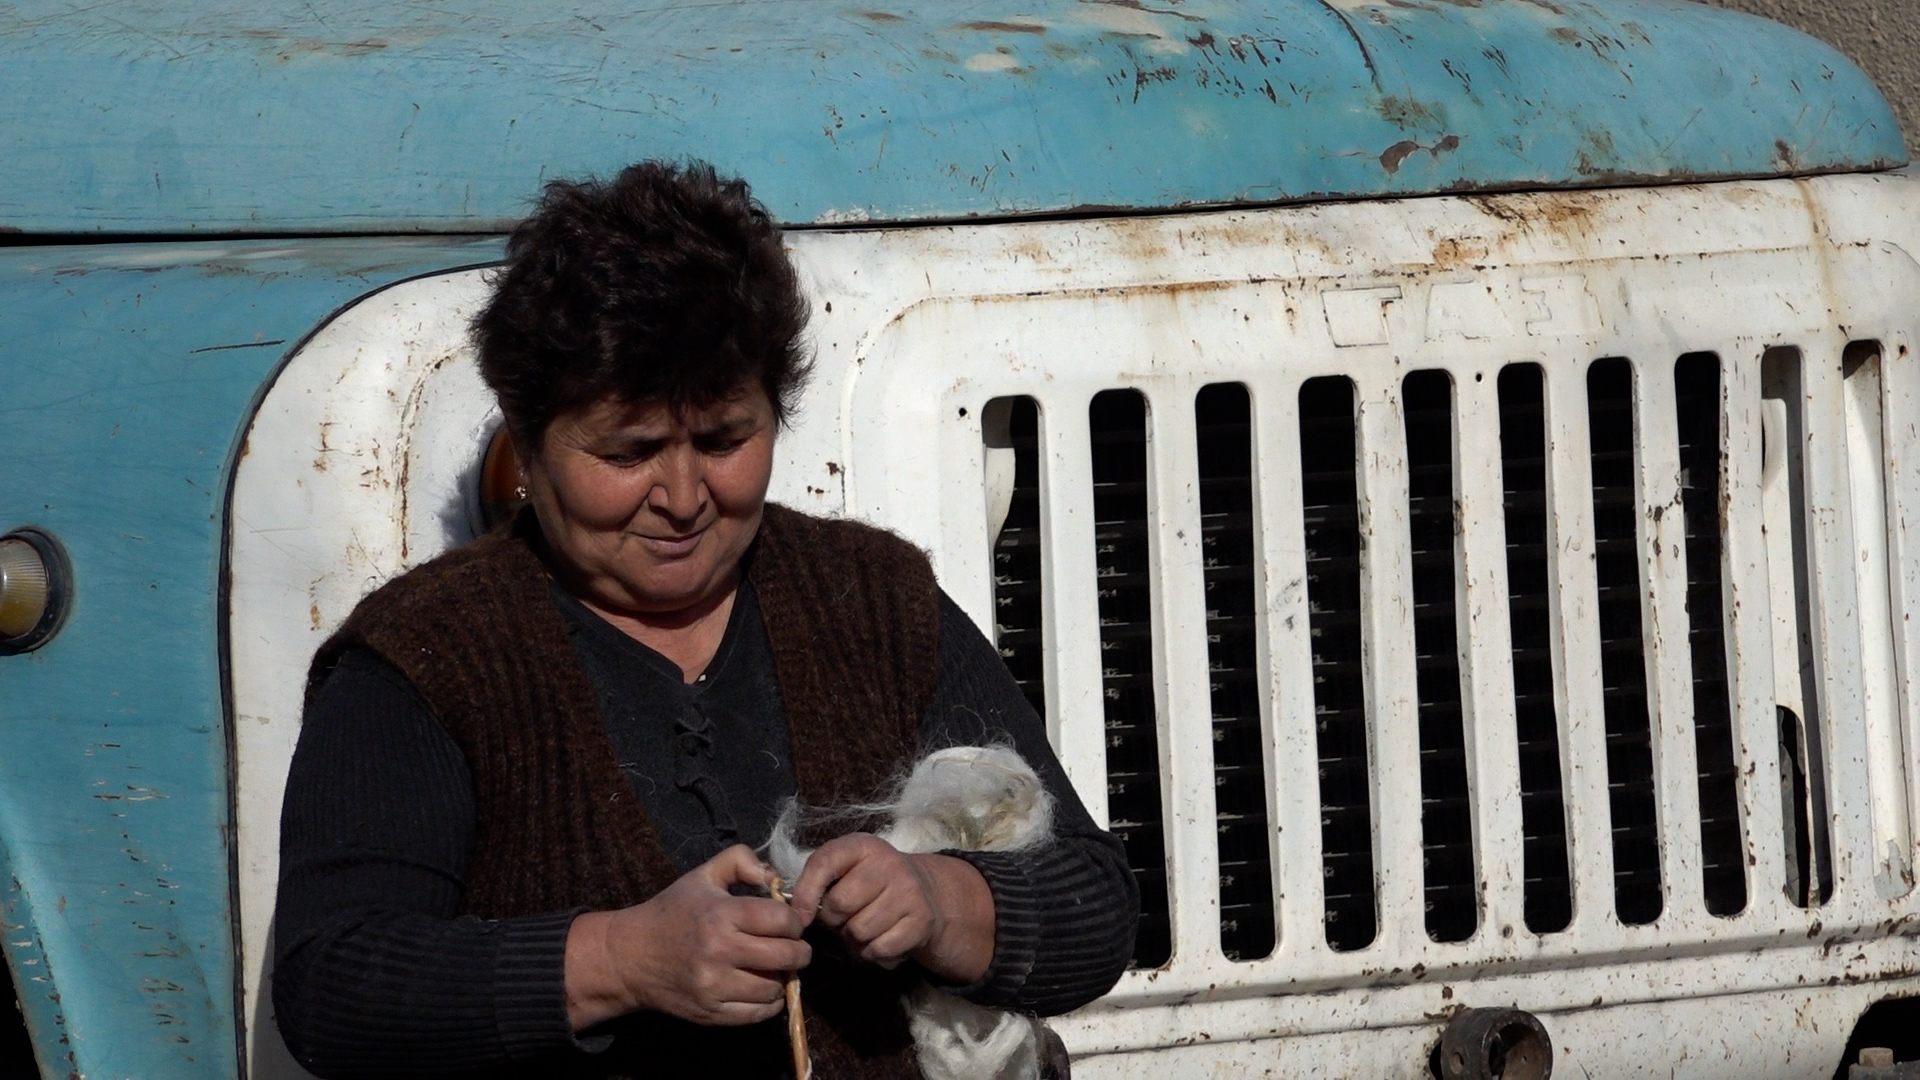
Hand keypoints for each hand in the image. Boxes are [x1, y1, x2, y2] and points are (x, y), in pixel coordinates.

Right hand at [565, 845, 809, 1029]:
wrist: (630, 957)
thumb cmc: (672, 911)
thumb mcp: (702, 875)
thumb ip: (741, 861)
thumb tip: (775, 878)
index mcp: (721, 915)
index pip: (782, 920)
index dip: (794, 920)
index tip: (789, 923)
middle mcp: (719, 951)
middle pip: (787, 956)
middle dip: (799, 951)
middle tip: (794, 947)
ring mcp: (714, 986)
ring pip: (775, 987)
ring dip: (783, 977)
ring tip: (774, 967)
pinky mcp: (711, 1013)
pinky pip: (758, 1013)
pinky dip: (769, 1002)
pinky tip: (762, 988)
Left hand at [788, 833, 993, 983]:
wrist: (924, 891)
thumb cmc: (869, 882)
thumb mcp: (844, 869)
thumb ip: (816, 882)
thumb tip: (799, 916)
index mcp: (862, 846)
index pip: (823, 863)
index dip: (806, 894)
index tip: (802, 917)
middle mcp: (889, 863)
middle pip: (840, 904)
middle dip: (833, 920)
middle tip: (843, 918)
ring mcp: (909, 890)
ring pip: (859, 930)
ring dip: (854, 939)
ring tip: (862, 927)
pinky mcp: (922, 919)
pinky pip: (880, 948)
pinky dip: (873, 952)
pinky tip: (879, 939)